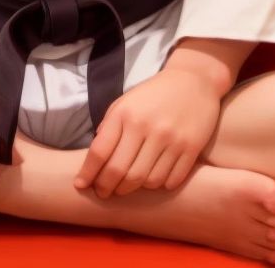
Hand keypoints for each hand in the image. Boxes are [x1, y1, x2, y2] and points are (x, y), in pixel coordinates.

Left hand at [72, 68, 220, 197]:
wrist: (194, 82)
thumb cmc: (154, 94)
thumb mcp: (125, 102)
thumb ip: (109, 127)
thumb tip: (94, 159)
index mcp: (126, 113)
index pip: (100, 151)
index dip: (88, 173)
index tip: (80, 185)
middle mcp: (147, 127)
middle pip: (121, 172)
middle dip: (107, 188)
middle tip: (104, 193)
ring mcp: (170, 139)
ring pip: (146, 181)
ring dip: (134, 189)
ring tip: (128, 185)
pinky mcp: (191, 148)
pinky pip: (170, 181)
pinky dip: (159, 186)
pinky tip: (153, 179)